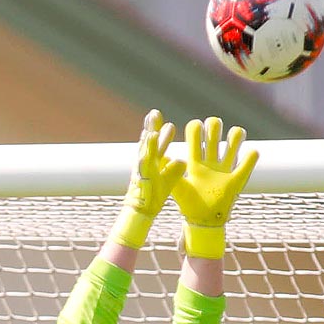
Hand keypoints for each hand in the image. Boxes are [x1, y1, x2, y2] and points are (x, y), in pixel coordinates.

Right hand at [112, 110, 185, 249]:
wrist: (141, 211)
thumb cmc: (153, 197)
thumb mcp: (168, 181)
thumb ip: (174, 170)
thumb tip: (182, 160)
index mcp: (151, 163)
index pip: (156, 145)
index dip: (160, 133)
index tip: (165, 122)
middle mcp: (145, 162)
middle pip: (149, 140)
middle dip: (152, 126)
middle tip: (155, 111)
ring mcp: (142, 165)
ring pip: (146, 145)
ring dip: (150, 130)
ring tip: (153, 116)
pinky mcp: (141, 171)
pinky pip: (145, 155)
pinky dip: (148, 145)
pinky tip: (152, 134)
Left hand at [171, 116, 258, 257]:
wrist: (203, 221)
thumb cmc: (189, 205)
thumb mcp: (178, 188)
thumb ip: (170, 173)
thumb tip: (162, 157)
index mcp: (195, 160)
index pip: (195, 134)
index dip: (196, 128)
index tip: (196, 130)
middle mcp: (210, 161)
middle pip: (214, 131)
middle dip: (214, 126)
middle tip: (213, 132)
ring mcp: (224, 168)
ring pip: (233, 141)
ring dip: (235, 135)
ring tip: (234, 138)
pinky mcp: (236, 179)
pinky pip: (247, 163)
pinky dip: (251, 156)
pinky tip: (250, 153)